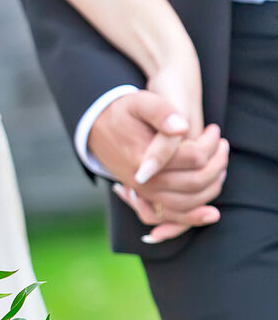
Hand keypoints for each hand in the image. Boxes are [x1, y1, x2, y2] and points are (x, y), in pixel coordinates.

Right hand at [88, 91, 225, 241]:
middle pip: (196, 183)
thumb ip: (161, 112)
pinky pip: (172, 216)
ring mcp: (145, 192)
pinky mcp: (147, 197)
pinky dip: (192, 217)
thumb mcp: (140, 102)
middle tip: (222, 145)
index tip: (213, 129)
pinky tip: (209, 211)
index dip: (211, 143)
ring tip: (219, 166)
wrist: (97, 128)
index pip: (194, 158)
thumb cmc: (123, 113)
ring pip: (188, 203)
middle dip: (218, 164)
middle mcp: (144, 181)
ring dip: (212, 188)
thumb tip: (182, 128)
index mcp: (144, 158)